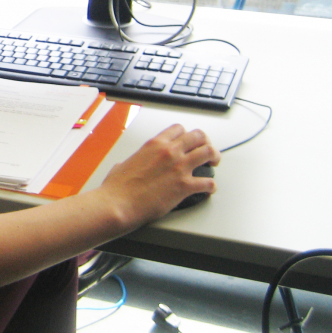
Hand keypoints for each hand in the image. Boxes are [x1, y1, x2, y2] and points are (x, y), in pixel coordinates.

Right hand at [97, 124, 218, 229]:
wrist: (118, 203)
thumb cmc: (118, 187)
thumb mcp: (124, 163)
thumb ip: (136, 160)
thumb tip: (132, 165)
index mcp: (154, 145)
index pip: (178, 129)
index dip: (186, 135)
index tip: (188, 141)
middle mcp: (170, 152)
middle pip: (198, 136)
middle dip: (205, 142)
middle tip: (206, 150)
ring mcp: (179, 168)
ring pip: (208, 152)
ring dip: (214, 157)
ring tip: (213, 163)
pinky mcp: (185, 186)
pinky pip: (208, 182)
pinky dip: (211, 186)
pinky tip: (209, 189)